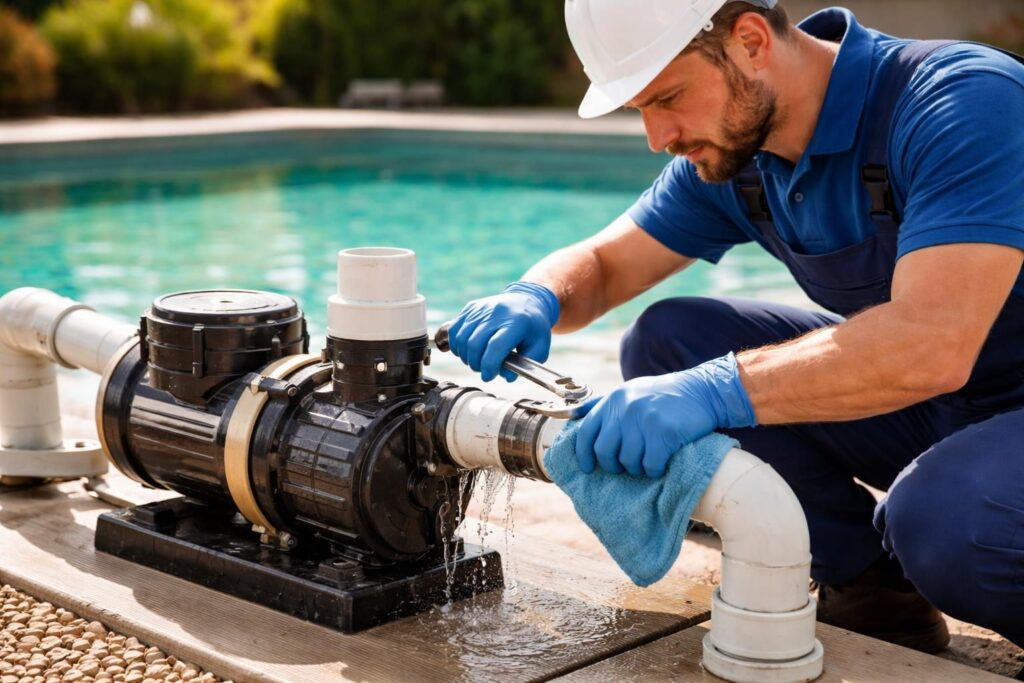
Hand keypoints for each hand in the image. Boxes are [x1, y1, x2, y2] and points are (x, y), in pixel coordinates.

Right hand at [447, 282, 559, 381]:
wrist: (527, 299)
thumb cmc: (533, 327)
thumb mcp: (540, 347)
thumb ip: (525, 364)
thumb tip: (507, 377)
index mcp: (517, 322)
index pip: (496, 346)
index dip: (489, 365)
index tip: (489, 376)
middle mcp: (497, 312)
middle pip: (475, 343)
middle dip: (476, 364)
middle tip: (483, 370)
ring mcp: (482, 308)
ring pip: (462, 338)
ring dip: (466, 356)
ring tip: (476, 361)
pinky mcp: (471, 307)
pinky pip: (454, 329)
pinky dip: (457, 344)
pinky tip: (467, 351)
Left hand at [575, 353, 755, 476]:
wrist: (703, 391)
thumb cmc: (665, 397)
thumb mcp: (631, 392)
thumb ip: (606, 405)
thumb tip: (573, 416)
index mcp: (614, 400)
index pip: (587, 431)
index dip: (583, 454)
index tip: (588, 468)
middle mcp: (625, 408)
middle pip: (604, 451)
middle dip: (613, 465)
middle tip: (625, 467)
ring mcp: (644, 419)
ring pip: (628, 461)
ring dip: (637, 468)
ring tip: (647, 461)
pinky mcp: (664, 432)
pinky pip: (650, 465)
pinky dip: (654, 470)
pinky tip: (662, 463)